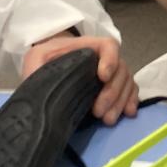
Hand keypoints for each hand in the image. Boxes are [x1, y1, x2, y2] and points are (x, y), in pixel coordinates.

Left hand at [23, 33, 138, 125]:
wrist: (47, 67)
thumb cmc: (43, 61)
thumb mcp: (36, 59)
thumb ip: (38, 66)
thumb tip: (46, 85)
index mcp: (86, 47)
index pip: (108, 46)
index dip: (110, 60)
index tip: (102, 77)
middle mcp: (103, 58)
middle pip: (120, 68)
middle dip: (113, 92)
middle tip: (99, 112)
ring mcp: (111, 72)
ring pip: (126, 81)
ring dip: (121, 101)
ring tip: (108, 120)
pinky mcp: (113, 86)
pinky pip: (130, 90)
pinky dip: (131, 101)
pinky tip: (128, 114)